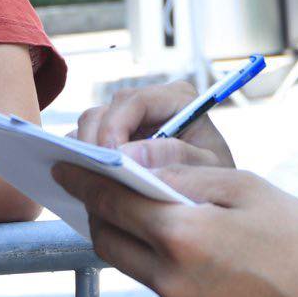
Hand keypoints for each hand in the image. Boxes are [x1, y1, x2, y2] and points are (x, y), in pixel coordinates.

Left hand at [55, 163, 297, 296]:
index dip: (84, 181)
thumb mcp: (247, 188)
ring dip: (140, 245)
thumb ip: (184, 178)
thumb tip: (137, 168)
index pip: (112, 201)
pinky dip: (172, 274)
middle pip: (110, 241)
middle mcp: (171, 280)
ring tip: (162, 224)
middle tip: (102, 193)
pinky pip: (167, 296)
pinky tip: (207, 263)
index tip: (65, 168)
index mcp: (182, 235)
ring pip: (139, 270)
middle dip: (101, 214)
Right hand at [74, 81, 235, 169]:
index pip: (135, 101)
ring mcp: (126, 121)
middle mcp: (147, 104)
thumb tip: (129, 155)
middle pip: (105, 111)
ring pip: (89, 125)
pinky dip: (82, 160)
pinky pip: (83, 142)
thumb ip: (176, 157)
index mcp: (176, 98)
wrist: (213, 198)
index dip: (116, 126)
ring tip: (95, 182)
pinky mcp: (111, 139)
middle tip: (97, 175)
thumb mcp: (208, 169)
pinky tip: (91, 182)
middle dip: (96, 142)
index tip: (112, 158)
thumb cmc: (215, 178)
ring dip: (86, 152)